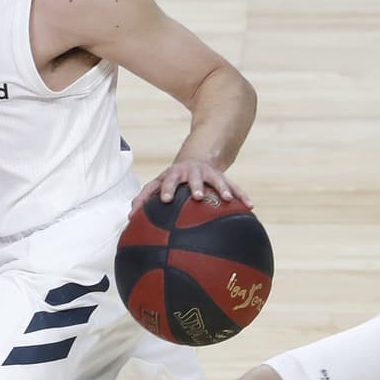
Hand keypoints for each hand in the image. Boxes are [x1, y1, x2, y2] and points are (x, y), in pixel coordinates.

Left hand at [130, 161, 252, 214]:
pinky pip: (234, 186)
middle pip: (192, 177)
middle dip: (195, 186)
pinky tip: (250, 206)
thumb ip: (143, 200)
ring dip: (221, 188)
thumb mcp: (158, 186)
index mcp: (172, 176)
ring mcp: (207, 174)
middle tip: (197, 196)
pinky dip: (241, 195)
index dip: (165, 189)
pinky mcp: (222, 177)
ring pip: (215, 179)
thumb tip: (129, 220)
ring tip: (228, 199)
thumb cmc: (172, 181)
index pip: (167, 181)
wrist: (196, 160)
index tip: (164, 200)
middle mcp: (190, 173)